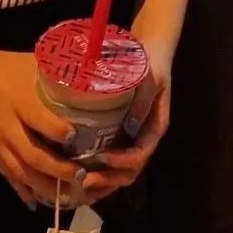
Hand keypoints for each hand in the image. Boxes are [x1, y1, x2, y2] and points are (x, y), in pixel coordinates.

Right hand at [0, 45, 83, 209]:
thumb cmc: (11, 67)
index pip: (37, 118)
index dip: (55, 130)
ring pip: (20, 172)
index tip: (74, 137)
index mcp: (19, 101)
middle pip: (31, 154)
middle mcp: (7, 126)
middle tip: (81, 176)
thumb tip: (92, 76)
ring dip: (43, 187)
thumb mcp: (35, 64)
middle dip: (56, 169)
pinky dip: (22, 191)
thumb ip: (60, 73)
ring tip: (67, 197)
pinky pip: (8, 176)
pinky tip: (37, 202)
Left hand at [86, 34, 173, 202]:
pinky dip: (97, 172)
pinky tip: (78, 173)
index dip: (123, 161)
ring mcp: (131, 138)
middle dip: (108, 180)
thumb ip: (142, 101)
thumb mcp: (149, 78)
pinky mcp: (118, 134)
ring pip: (119, 171)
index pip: (141, 154)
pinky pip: (110, 161)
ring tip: (77, 184)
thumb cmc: (150, 62)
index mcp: (154, 127)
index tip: (103, 158)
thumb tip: (130, 128)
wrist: (150, 48)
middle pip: (130, 171)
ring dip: (101, 182)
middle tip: (83, 180)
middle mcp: (143, 137)